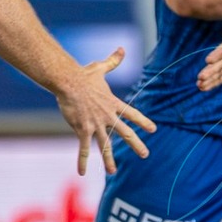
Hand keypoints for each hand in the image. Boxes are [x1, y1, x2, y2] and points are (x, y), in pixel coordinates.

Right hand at [55, 48, 155, 174]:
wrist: (68, 82)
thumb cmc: (83, 74)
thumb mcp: (101, 67)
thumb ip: (113, 61)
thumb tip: (122, 49)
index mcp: (113, 104)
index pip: (132, 114)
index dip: (143, 121)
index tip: (153, 129)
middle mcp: (107, 116)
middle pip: (125, 133)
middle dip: (136, 144)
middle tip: (145, 154)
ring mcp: (95, 124)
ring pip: (105, 145)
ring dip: (109, 160)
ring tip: (113, 172)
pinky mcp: (82, 129)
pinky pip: (83, 148)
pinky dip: (82, 161)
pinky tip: (82, 173)